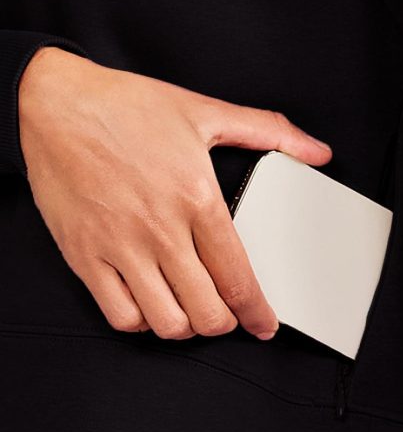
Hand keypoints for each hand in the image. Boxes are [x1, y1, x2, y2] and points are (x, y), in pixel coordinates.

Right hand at [18, 47, 332, 340]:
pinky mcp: (85, 256)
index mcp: (197, 198)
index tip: (264, 325)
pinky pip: (120, 314)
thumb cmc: (126, 106)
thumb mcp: (205, 111)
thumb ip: (268, 131)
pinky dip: (142, 321)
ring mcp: (120, 247)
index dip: (258, 313)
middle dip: (226, 323)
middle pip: (208, 311)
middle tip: (228, 315)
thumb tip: (317, 150)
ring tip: (192, 312)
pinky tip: (151, 305)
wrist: (56, 104)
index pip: (238, 277)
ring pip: (166, 322)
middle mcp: (161, 230)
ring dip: (187, 327)